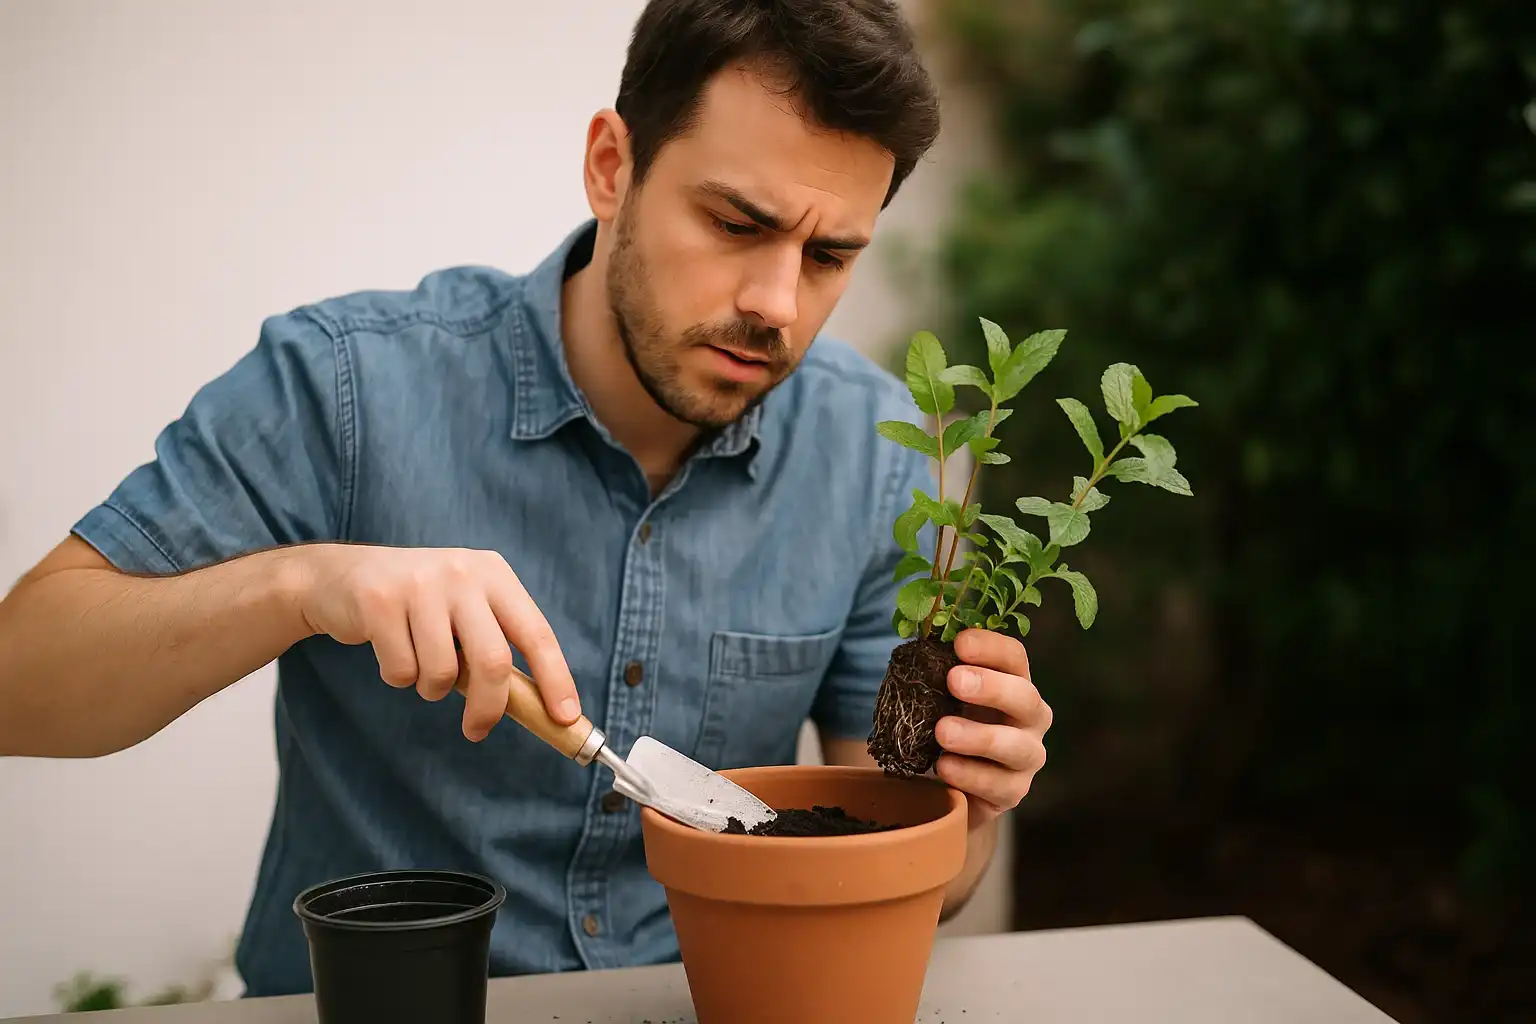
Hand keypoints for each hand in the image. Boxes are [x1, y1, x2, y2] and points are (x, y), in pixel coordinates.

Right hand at [295, 544, 579, 740]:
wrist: (338, 578)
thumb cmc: (416, 605)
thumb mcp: (464, 608)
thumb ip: (495, 643)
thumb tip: (537, 706)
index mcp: (494, 574)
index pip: (537, 633)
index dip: (555, 678)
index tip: (565, 716)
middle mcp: (463, 572)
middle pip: (493, 661)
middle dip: (489, 708)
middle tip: (477, 731)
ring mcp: (420, 584)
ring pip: (443, 672)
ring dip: (431, 688)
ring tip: (419, 667)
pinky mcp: (379, 601)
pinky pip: (402, 671)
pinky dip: (398, 677)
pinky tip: (390, 651)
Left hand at [933, 628, 1050, 829]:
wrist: (952, 784)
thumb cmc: (950, 725)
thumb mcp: (943, 696)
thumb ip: (939, 673)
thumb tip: (918, 649)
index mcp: (1015, 683)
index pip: (1014, 658)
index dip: (990, 647)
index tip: (959, 644)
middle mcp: (1031, 717)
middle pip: (1025, 697)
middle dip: (990, 687)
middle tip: (954, 681)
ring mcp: (1028, 757)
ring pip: (1016, 746)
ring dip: (978, 736)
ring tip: (942, 732)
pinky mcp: (1014, 792)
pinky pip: (998, 784)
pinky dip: (969, 775)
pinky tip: (944, 766)